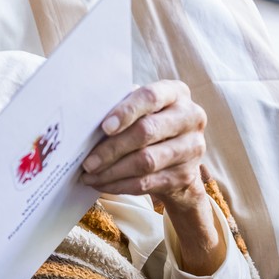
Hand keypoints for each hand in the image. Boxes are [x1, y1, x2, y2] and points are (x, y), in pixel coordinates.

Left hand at [80, 80, 206, 207]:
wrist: (179, 157)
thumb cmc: (149, 122)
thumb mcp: (141, 108)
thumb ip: (121, 107)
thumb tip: (87, 118)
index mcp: (175, 93)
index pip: (150, 97)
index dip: (126, 111)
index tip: (104, 127)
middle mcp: (190, 117)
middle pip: (146, 132)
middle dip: (111, 148)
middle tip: (87, 162)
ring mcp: (192, 148)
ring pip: (145, 161)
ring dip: (112, 171)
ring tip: (90, 175)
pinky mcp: (185, 175)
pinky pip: (146, 183)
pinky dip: (119, 185)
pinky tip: (102, 184)